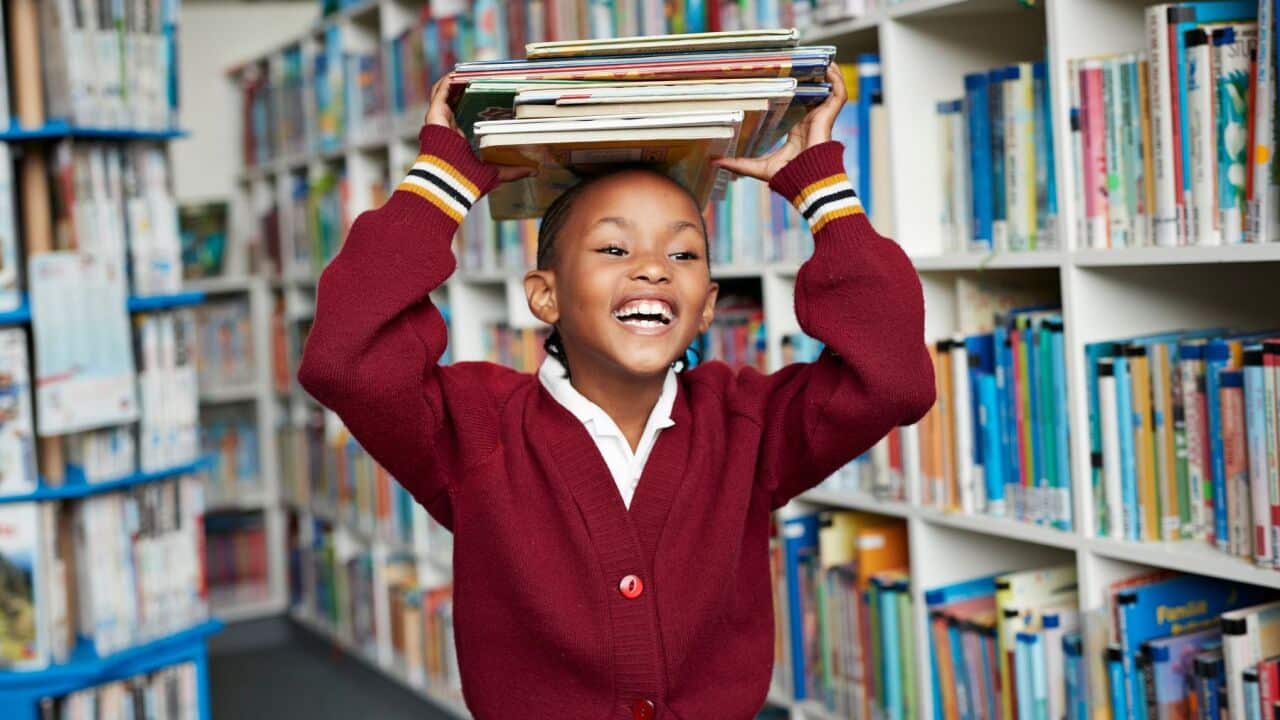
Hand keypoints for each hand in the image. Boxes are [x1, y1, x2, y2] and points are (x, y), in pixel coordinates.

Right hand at [426, 74, 534, 183]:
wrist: (450, 184)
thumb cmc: (469, 181)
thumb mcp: (497, 173)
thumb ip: (514, 171)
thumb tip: (535, 171)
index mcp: (460, 140)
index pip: (467, 115)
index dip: (477, 103)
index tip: (492, 93)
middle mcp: (448, 128)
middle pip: (456, 101)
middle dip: (467, 88)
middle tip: (483, 78)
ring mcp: (440, 120)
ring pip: (445, 93)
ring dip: (457, 81)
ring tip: (471, 71)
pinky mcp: (435, 114)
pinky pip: (440, 91)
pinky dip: (449, 81)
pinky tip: (460, 73)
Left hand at [711, 63, 846, 181]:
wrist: (806, 181)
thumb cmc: (787, 176)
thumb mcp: (758, 167)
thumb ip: (738, 163)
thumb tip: (714, 162)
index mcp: (797, 129)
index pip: (797, 105)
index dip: (795, 91)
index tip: (785, 76)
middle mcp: (810, 121)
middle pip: (814, 94)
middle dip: (812, 77)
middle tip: (803, 61)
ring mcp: (821, 118)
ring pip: (829, 91)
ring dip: (827, 75)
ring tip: (821, 59)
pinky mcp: (828, 117)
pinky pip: (838, 95)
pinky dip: (837, 81)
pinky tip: (830, 67)